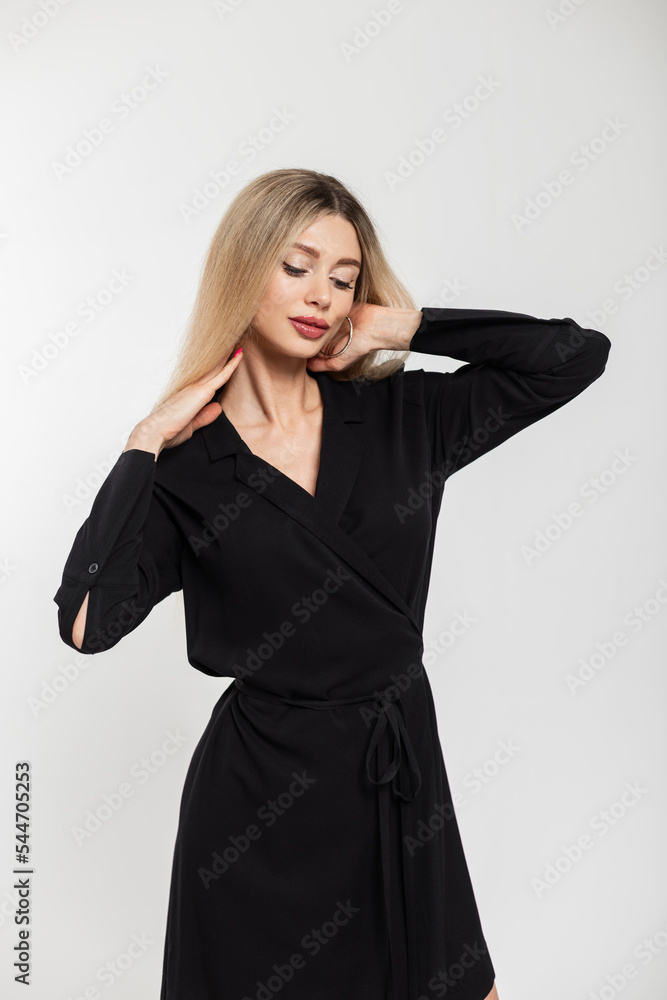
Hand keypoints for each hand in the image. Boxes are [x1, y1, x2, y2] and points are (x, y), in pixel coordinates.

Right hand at [125, 347, 243, 456]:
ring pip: (217, 366)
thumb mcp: (192, 424)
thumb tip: (217, 407)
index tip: (226, 355)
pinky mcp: (202, 392)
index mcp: (189, 393)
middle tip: (233, 340)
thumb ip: (205, 416)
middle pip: (212, 366)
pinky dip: (231, 365)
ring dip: (227, 353)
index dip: (218, 365)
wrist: (156, 431)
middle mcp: (192, 386)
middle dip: (223, 354)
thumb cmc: (169, 429)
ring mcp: (197, 387)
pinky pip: (221, 376)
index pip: (207, 377)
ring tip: (237, 339)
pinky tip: (239, 354)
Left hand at [306, 303, 421, 372]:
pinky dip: (316, 310)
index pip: (308, 349)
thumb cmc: (359, 346)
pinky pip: (320, 310)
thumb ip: (320, 366)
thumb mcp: (337, 363)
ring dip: (308, 319)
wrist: (373, 326)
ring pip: (312, 322)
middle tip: (296, 330)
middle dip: (302, 333)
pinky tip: (312, 310)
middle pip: (308, 335)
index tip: (294, 344)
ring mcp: (329, 323)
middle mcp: (327, 336)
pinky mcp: (332, 310)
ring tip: (303, 317)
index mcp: (327, 349)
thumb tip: (305, 365)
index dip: (301, 346)